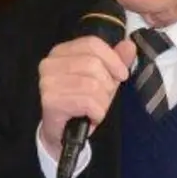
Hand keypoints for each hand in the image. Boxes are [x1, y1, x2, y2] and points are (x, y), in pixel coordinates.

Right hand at [37, 36, 137, 160]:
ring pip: (92, 84)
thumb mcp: (103, 79)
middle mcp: (50, 64)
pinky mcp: (50, 101)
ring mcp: (48, 82)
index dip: (112, 58)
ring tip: (96, 108)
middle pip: (93, 64)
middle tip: (103, 98)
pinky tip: (91, 116)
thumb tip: (129, 45)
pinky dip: (97, 112)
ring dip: (102, 101)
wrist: (62, 134)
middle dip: (107, 85)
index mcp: (61, 52)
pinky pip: (87, 102)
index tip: (122, 74)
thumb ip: (116, 60)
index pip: (91, 43)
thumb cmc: (81, 103)